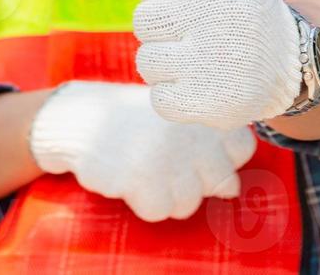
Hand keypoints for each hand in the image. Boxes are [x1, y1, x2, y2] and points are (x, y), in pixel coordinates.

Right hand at [28, 81, 255, 221]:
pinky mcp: (142, 177)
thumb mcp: (175, 119)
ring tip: (143, 166)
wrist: (78, 115)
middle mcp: (191, 130)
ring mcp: (168, 154)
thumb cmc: (133, 120)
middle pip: (220, 181)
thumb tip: (232, 189)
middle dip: (193, 180)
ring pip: (189, 203)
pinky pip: (158, 211)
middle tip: (163, 159)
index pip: (242, 147)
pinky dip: (142, 201)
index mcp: (202, 109)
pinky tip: (127, 176)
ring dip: (165, 194)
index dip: (220, 156)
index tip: (194, 147)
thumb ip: (210, 148)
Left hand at [132, 0, 306, 129]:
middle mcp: (218, 10)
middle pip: (144, 20)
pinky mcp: (209, 102)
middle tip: (206, 27)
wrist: (283, 63)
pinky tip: (209, 83)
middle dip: (167, 26)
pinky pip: (160, 97)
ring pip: (148, 59)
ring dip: (170, 61)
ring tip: (207, 54)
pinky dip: (178, 95)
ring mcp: (214, 59)